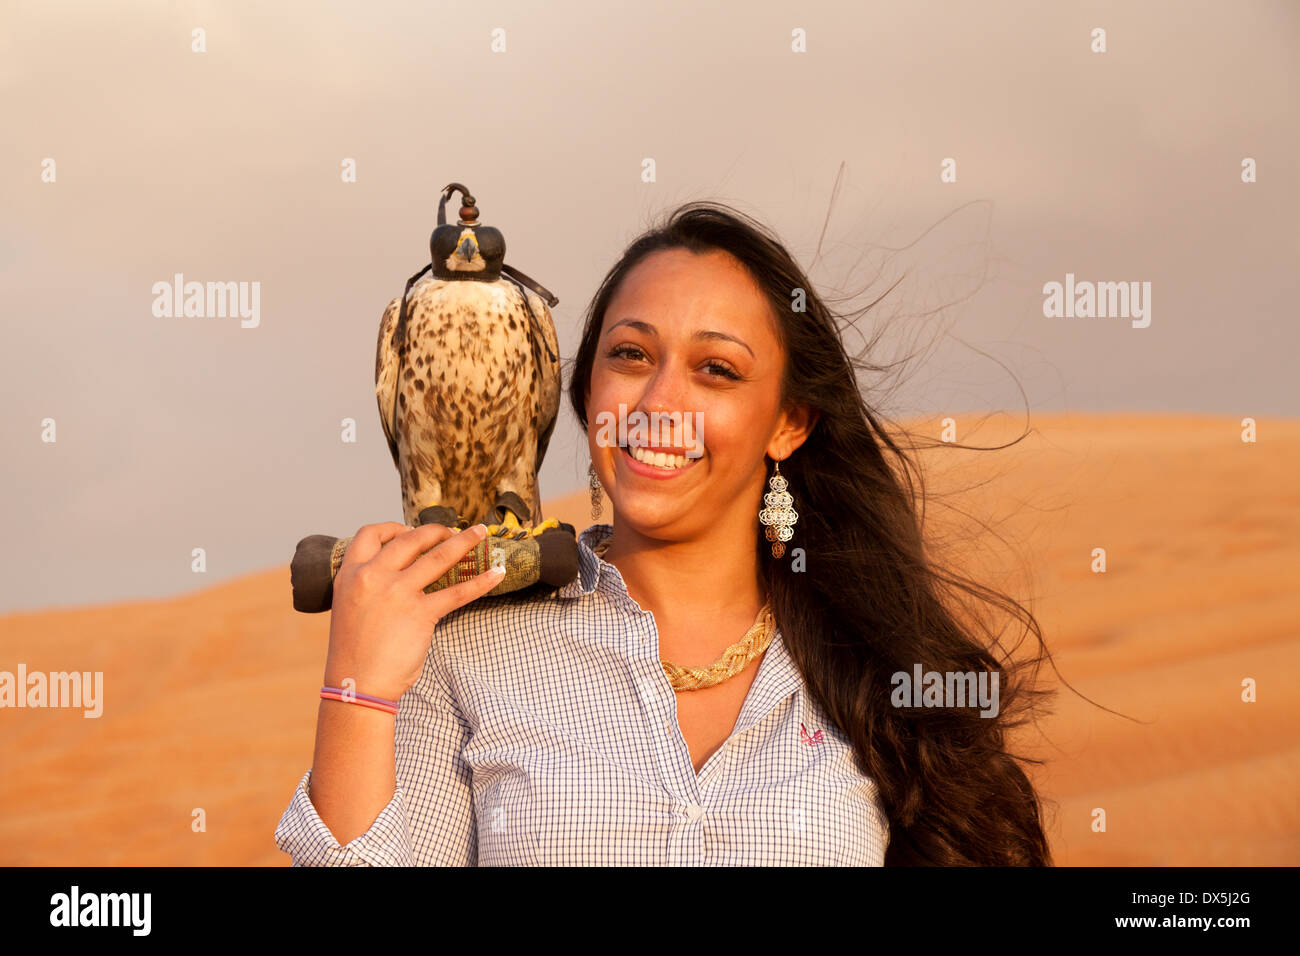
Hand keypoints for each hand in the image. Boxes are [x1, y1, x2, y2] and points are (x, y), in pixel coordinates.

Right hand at [321, 521, 503, 702]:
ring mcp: (398, 593)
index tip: (409, 530)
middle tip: (452, 532)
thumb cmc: (355, 651)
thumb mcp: (350, 606)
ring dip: (464, 541)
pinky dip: (481, 581)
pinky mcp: (421, 614)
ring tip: (481, 534)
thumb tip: (397, 574)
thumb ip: (369, 585)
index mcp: (350, 574)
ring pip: (439, 556)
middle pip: (411, 539)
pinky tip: (497, 573)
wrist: (357, 684)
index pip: (370, 534)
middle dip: (436, 531)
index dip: (393, 527)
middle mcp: (373, 577)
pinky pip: (458, 592)